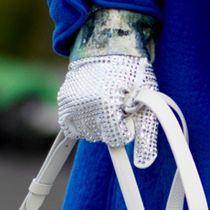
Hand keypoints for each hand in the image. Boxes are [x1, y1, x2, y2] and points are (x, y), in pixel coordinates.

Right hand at [57, 52, 157, 166]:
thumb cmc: (132, 72)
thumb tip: (143, 163)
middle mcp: (83, 105)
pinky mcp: (63, 100)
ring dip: (97, 123)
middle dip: (112, 124)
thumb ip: (146, 134)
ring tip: (106, 101)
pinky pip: (72, 125)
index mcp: (105, 105)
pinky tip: (93, 106)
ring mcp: (70, 102)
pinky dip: (83, 120)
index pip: (117, 138)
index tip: (128, 111)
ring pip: (86, 133)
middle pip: (101, 137)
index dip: (127, 126)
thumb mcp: (146, 101)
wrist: (108, 45)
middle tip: (118, 103)